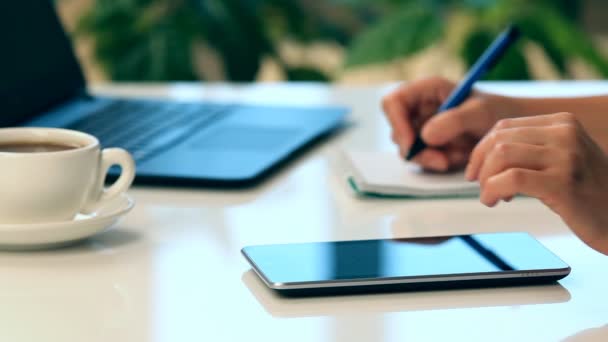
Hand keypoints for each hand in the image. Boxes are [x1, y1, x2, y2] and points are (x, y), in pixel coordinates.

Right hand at [382, 77, 520, 170]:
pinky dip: (438, 163)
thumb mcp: (481, 113)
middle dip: (417, 150)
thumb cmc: (498, 112)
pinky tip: (458, 157)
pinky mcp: (426, 145)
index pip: (393, 102)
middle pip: (397, 130)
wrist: (509, 131)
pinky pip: (420, 160)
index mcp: (426, 89)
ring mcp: (420, 127)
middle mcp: (418, 107)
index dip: (397, 123)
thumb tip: (425, 136)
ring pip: (407, 149)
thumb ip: (454, 121)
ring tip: (460, 156)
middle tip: (442, 162)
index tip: (412, 144)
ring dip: (430, 159)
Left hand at [466, 112, 607, 254]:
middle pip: (499, 140)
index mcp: (563, 123)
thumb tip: (482, 154)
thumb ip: (530, 149)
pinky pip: (512, 179)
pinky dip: (493, 189)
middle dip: (480, 164)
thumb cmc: (586, 193)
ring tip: (490, 197)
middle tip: (481, 186)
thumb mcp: (561, 158)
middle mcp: (566, 134)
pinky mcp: (563, 184)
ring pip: (501, 155)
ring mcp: (566, 157)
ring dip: (486, 179)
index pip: (504, 127)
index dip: (481, 150)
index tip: (476, 172)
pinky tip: (495, 201)